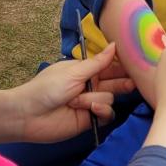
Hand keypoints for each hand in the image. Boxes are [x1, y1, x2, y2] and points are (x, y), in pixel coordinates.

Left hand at [9, 43, 134, 142]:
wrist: (28, 115)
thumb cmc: (47, 88)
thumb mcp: (73, 72)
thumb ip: (98, 62)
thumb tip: (115, 45)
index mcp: (85, 70)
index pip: (109, 65)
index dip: (122, 66)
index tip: (136, 64)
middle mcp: (90, 86)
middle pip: (115, 82)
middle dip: (122, 82)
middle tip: (132, 83)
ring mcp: (91, 103)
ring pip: (110, 99)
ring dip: (95, 99)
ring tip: (76, 101)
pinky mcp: (90, 120)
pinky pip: (107, 115)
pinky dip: (102, 112)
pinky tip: (92, 110)